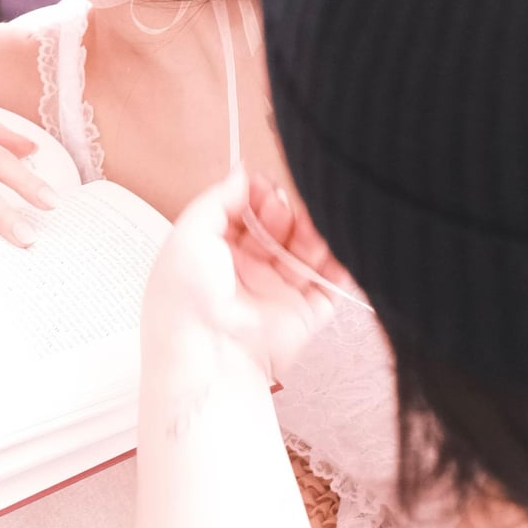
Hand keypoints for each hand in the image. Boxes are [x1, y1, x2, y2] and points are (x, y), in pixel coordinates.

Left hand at [143, 167, 352, 381]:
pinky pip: (330, 283)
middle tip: (282, 210)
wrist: (210, 354)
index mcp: (214, 255)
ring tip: (308, 229)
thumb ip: (217, 199)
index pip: (243, 214)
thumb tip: (242, 174)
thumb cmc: (187, 299)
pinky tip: (335, 246)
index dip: (257, 197)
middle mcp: (246, 273)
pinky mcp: (304, 315)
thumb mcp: (189, 233)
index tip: (264, 187)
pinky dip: (339, 263)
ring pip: (306, 250)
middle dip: (285, 211)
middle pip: (278, 228)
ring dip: (312, 233)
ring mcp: (276, 293)